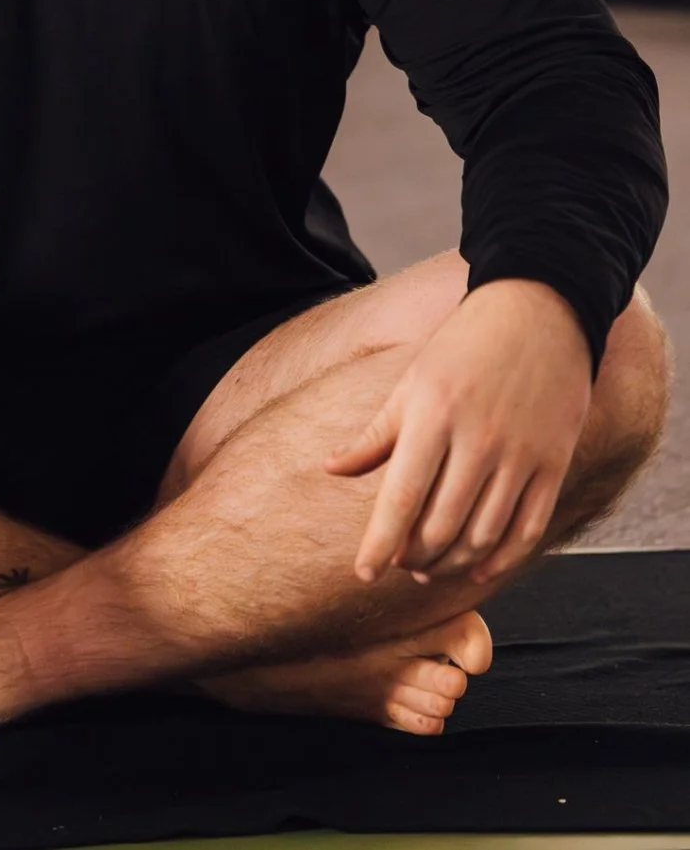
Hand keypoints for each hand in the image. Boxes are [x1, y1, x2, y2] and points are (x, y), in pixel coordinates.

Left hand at [324, 280, 591, 588]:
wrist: (540, 310)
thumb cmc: (465, 344)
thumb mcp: (412, 381)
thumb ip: (376, 434)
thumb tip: (331, 468)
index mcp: (433, 415)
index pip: (400, 498)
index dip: (379, 544)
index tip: (365, 574)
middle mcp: (477, 439)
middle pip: (440, 526)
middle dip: (414, 557)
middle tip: (401, 564)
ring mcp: (520, 454)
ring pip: (482, 536)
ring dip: (452, 564)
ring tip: (431, 567)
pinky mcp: (553, 463)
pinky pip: (527, 530)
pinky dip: (500, 559)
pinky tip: (478, 568)